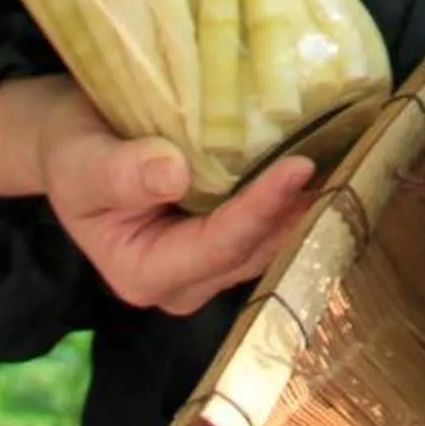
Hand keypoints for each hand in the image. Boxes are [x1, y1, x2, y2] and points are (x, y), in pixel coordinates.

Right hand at [0, 75, 319, 316]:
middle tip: (351, 166)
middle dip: (297, 215)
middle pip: (253, 252)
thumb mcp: (80, 159)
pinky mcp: (226, 242)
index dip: (259, 210)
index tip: (300, 167)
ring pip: (269, 243)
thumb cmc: (71, 151)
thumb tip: (175, 174)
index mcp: (142, 275)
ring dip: (305, 208)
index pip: (216, 247)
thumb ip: (120, 172)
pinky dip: (294, 199)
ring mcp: (208, 267)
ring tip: (353, 163)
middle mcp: (182, 284)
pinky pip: (268, 226)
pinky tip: (331, 164)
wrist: (73, 142)